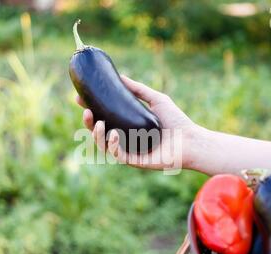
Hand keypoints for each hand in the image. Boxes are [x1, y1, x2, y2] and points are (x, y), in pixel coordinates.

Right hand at [76, 75, 196, 169]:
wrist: (191, 140)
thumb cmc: (177, 121)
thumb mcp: (156, 99)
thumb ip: (138, 89)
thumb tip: (120, 75)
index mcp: (127, 125)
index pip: (103, 117)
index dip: (90, 108)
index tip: (80, 97)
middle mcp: (125, 138)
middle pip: (99, 132)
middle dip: (88, 122)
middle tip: (86, 110)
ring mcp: (129, 150)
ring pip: (103, 145)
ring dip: (95, 134)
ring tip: (97, 122)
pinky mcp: (134, 161)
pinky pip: (117, 154)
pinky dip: (111, 145)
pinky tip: (111, 134)